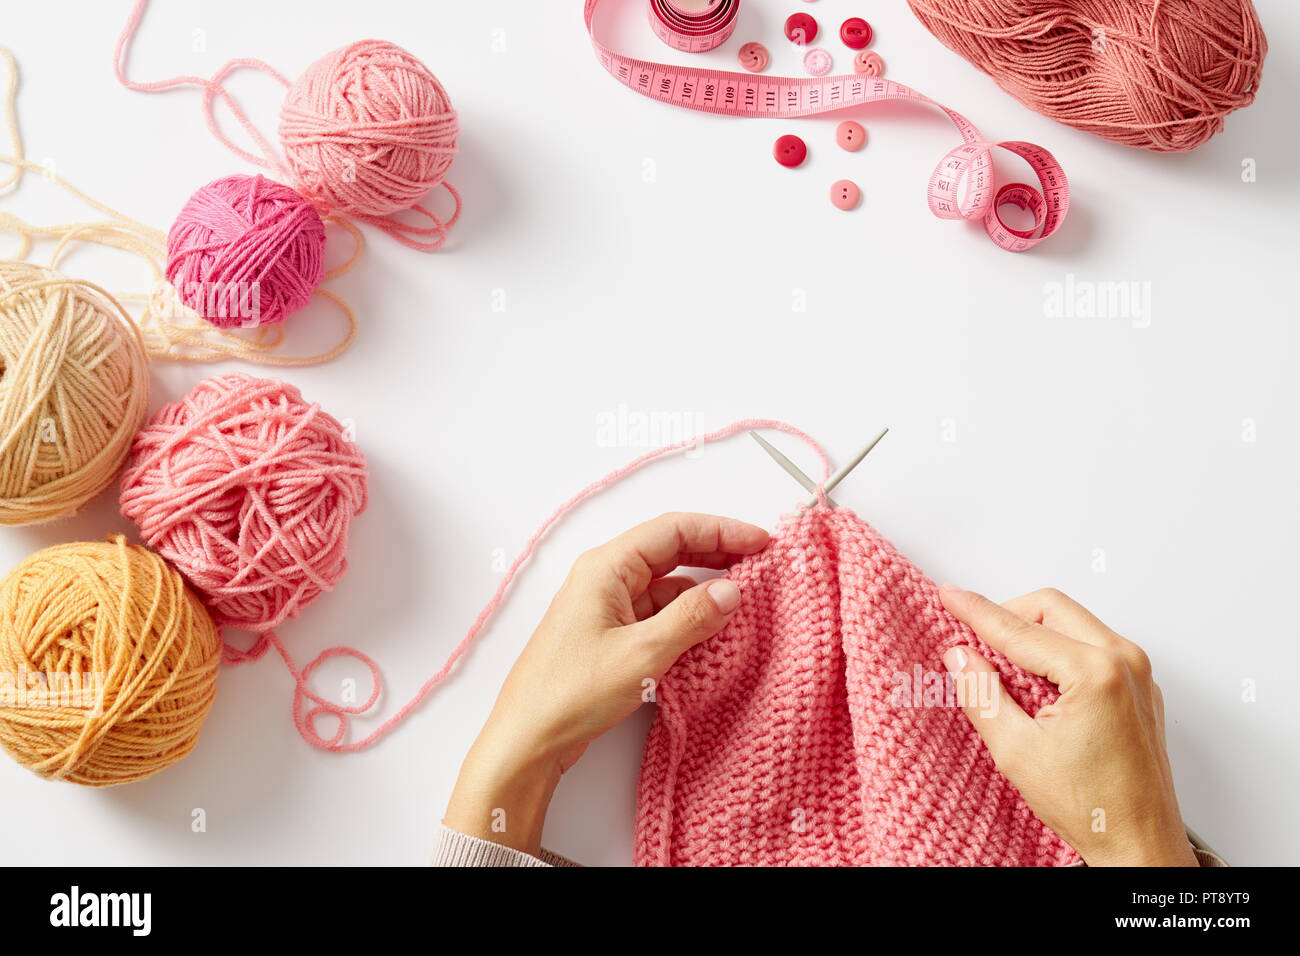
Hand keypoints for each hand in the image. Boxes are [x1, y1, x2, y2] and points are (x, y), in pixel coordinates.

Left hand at [443, 512, 767, 853]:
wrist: (527, 739)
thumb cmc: (571, 693)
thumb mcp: (642, 654)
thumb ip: (691, 618)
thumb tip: (731, 591)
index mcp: (607, 567)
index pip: (674, 530)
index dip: (723, 530)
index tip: (762, 542)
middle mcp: (605, 578)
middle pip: (671, 550)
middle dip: (717, 553)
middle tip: (761, 563)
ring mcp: (606, 606)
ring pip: (665, 583)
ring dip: (703, 588)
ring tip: (744, 599)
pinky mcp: (609, 635)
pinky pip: (656, 612)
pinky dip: (686, 616)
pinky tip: (712, 630)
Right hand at [939, 585, 1196, 866]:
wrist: (1139, 845)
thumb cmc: (1092, 808)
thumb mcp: (1017, 751)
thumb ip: (982, 694)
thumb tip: (960, 656)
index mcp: (1095, 673)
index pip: (1019, 630)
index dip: (976, 612)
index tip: (949, 596)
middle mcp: (1124, 661)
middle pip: (1051, 608)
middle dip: (1007, 615)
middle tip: (972, 635)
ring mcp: (1137, 672)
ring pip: (1073, 622)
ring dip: (1033, 633)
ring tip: (1002, 666)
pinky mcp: (1139, 686)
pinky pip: (1092, 644)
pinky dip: (1058, 649)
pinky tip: (1036, 682)